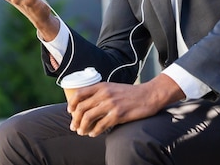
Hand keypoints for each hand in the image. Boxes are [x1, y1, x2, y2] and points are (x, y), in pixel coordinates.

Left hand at [67, 74, 184, 136]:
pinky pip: (101, 125)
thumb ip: (100, 93)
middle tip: (73, 126)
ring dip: (82, 127)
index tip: (70, 111)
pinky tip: (93, 134)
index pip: (80, 93)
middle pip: (82, 107)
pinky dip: (94, 131)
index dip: (72, 103)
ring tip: (81, 132)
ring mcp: (111, 104)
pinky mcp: (118, 115)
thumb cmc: (130, 93)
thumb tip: (87, 104)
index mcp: (102, 86)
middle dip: (75, 119)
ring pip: (89, 117)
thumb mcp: (113, 87)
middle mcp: (104, 94)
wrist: (148, 95)